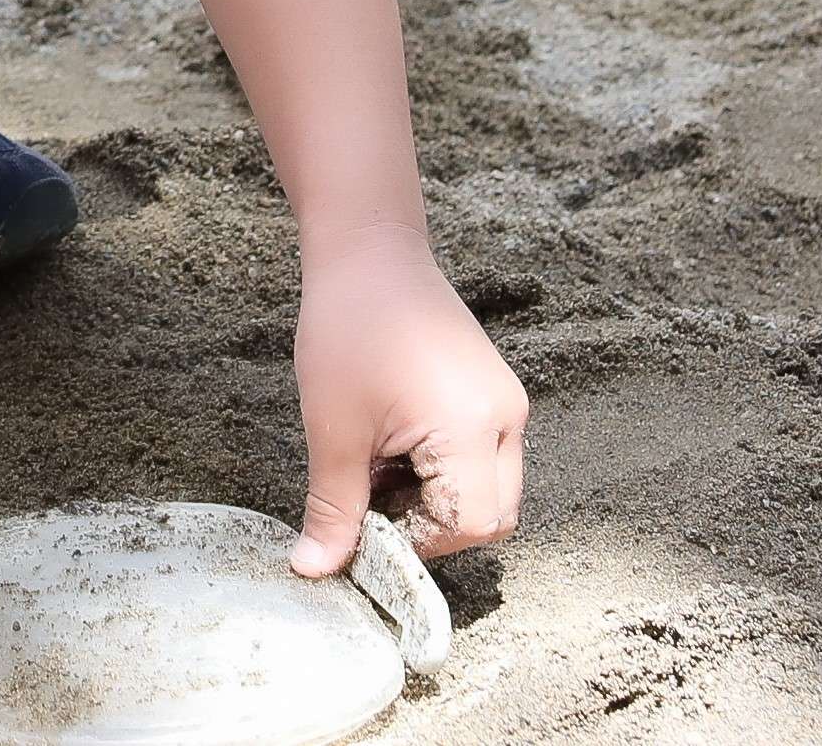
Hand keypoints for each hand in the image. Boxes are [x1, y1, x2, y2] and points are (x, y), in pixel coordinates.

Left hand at [289, 235, 527, 574]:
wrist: (368, 251)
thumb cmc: (348, 328)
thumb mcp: (333, 427)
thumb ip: (333, 507)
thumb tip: (314, 570)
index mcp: (474, 426)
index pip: (471, 524)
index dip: (417, 540)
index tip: (363, 524)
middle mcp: (506, 418)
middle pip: (492, 516)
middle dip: (431, 526)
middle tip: (369, 499)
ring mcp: (506, 403)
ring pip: (489, 491)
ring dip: (434, 499)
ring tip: (374, 464)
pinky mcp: (493, 393)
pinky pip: (484, 458)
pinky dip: (442, 471)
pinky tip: (390, 444)